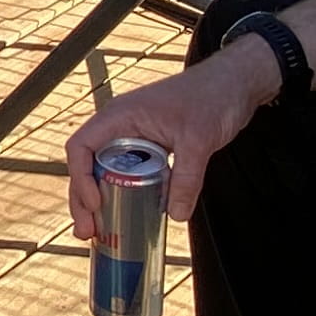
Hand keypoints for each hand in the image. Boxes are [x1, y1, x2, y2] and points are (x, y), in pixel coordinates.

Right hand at [62, 51, 274, 242]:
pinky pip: (128, 173)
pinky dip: (124, 194)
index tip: (95, 205)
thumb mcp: (198, 140)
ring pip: (105, 172)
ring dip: (99, 201)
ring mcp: (133, 137)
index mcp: (120, 116)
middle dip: (83, 200)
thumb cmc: (213, 96)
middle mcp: (120, 126)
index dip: (81, 178)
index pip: (82, 147)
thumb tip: (176, 215)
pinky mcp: (150, 147)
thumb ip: (186, 178)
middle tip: (87, 232)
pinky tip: (127, 216)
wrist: (235, 83)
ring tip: (98, 232)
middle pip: (87, 165)